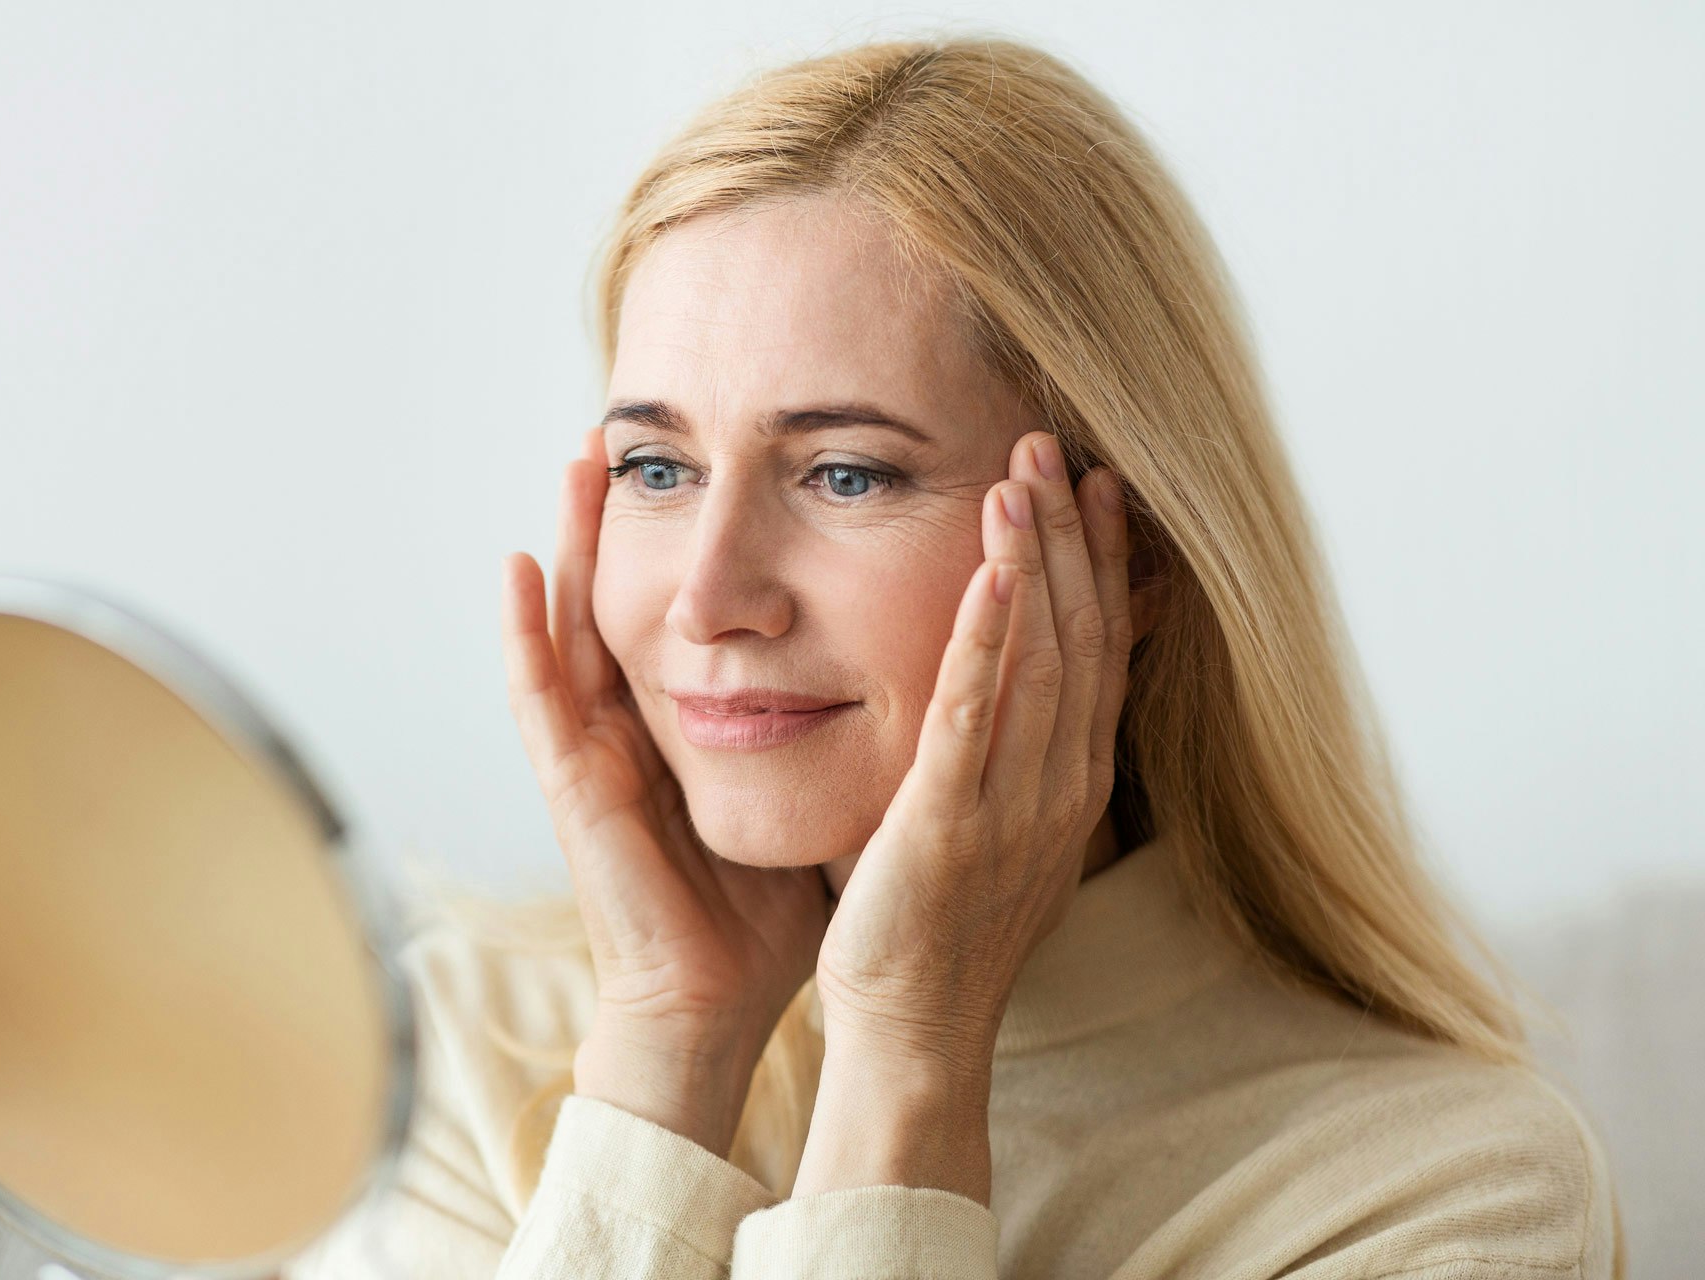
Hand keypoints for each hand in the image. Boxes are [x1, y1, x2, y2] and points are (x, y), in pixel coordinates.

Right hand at [500, 426, 832, 1155]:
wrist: (719, 1002)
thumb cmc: (765, 910)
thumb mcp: (813, 795)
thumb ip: (846, 737)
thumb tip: (924, 674)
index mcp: (688, 728)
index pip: (683, 613)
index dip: (691, 540)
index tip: (715, 462)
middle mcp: (635, 727)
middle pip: (622, 595)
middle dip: (624, 515)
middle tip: (630, 428)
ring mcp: (596, 753)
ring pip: (574, 623)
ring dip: (571, 540)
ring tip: (578, 460)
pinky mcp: (575, 787)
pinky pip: (539, 697)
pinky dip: (524, 631)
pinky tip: (518, 565)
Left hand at [812, 429, 1133, 1070]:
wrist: (914, 1028)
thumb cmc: (941, 925)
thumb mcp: (1000, 823)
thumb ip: (1016, 749)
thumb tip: (1024, 680)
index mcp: (1071, 781)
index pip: (1099, 648)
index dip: (1102, 562)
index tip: (1096, 483)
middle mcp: (1059, 786)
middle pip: (1081, 636)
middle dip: (1072, 537)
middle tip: (1056, 445)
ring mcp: (1011, 807)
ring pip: (1039, 661)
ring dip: (1035, 563)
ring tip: (1024, 476)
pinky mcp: (947, 825)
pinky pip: (973, 719)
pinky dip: (985, 643)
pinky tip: (990, 575)